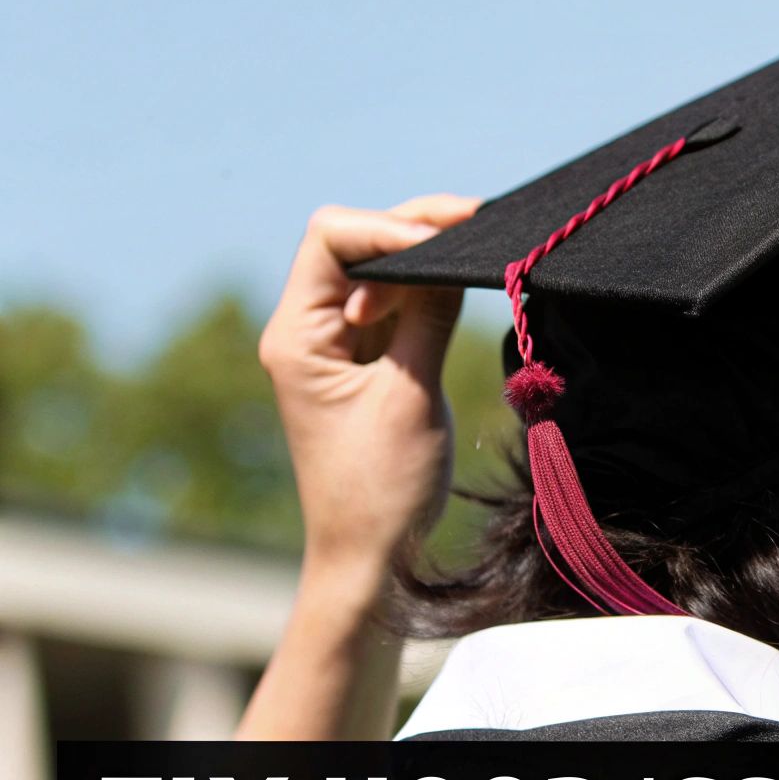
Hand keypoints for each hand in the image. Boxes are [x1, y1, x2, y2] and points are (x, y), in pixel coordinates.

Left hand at [259, 194, 478, 574]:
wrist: (369, 555)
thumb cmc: (381, 489)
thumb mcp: (411, 394)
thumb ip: (430, 318)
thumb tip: (456, 257)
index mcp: (297, 335)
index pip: (333, 239)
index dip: (391, 228)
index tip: (450, 242)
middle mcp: (307, 329)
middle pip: (357, 244)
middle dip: (415, 230)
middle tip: (482, 224)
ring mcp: (337, 344)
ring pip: (381, 270)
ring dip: (427, 260)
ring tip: (480, 256)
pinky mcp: (366, 361)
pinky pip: (397, 305)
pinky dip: (430, 291)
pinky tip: (464, 291)